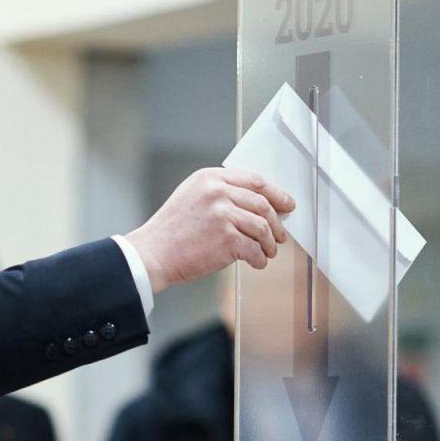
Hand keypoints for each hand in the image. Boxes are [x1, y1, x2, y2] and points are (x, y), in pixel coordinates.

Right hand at [125, 168, 293, 294]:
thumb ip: (219, 193)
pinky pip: (255, 249)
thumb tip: (254, 204)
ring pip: (262, 227)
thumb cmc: (171, 231)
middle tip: (280, 235)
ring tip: (268, 252)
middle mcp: (218, 192)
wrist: (153, 253)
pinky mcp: (227, 240)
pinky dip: (260, 258)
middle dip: (276, 223)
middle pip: (262, 204)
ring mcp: (223, 215)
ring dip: (269, 243)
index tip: (286, 203)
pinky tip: (257, 262)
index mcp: (210, 178)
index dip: (276, 193)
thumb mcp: (191, 196)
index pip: (254, 181)